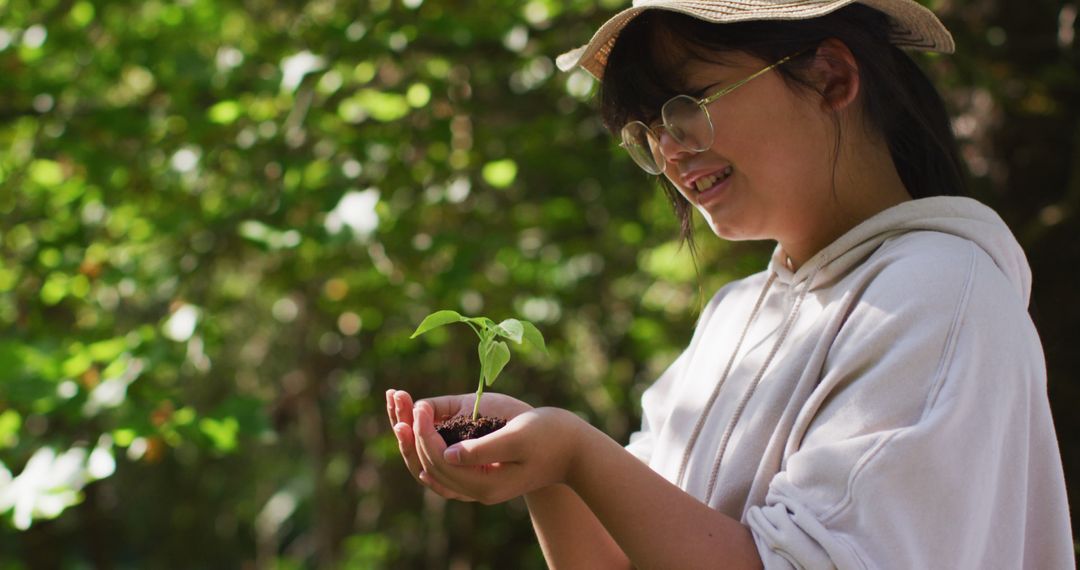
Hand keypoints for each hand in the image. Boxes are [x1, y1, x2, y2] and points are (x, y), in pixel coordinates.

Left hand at [412, 402, 584, 504]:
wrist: (575, 450)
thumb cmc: (551, 436)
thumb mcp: (518, 437)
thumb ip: (482, 448)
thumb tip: (448, 455)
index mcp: (485, 483)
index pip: (439, 459)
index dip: (423, 431)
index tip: (419, 405)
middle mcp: (478, 490)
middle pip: (431, 467)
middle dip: (412, 438)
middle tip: (401, 407)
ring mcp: (481, 487)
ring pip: (435, 472)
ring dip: (416, 447)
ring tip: (401, 421)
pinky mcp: (486, 477)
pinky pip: (448, 474)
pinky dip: (431, 457)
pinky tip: (425, 446)